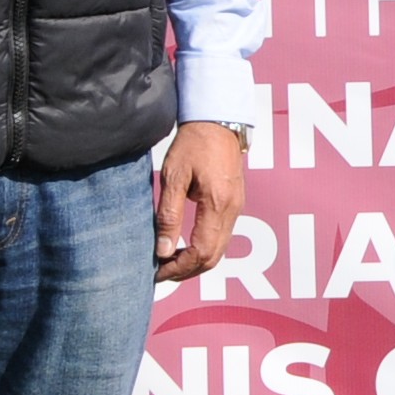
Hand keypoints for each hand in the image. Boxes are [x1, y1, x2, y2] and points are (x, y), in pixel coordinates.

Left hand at [156, 122, 250, 284]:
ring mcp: (237, 208)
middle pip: (213, 258)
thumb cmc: (193, 144)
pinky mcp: (235, 205)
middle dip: (186, 271)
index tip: (157, 271)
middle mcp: (232, 210)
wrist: (217, 122)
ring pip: (219, 251)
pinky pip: (222, 237)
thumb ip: (168, 216)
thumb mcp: (173, 177)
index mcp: (217, 204)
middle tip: (160, 272)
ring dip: (195, 262)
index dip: (179, 268)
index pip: (201, 252)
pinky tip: (184, 246)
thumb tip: (163, 250)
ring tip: (169, 262)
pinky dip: (203, 250)